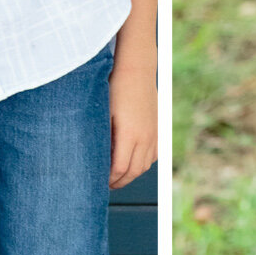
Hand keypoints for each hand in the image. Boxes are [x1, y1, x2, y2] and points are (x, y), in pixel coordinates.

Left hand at [107, 46, 158, 188]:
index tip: (98, 182)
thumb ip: (103, 138)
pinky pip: (152, 155)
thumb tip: (97, 159)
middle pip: (133, 171)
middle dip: (119, 182)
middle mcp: (145, 137)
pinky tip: (132, 161)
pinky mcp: (158, 129)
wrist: (136, 69)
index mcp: (129, 134)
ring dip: (131, 174)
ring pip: (144, 166)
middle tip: (106, 185)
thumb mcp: (104, 113)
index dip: (109, 179)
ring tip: (117, 175)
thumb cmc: (114, 88)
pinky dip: (142, 163)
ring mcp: (153, 133)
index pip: (120, 168)